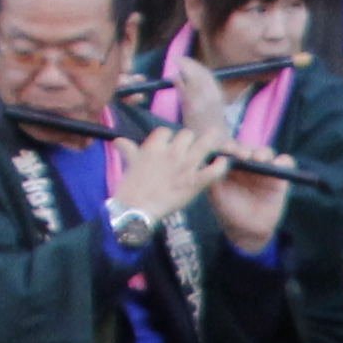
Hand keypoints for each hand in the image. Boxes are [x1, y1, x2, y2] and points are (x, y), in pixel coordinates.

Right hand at [115, 57, 235, 230]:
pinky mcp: (195, 183)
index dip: (170, 137)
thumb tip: (119, 141)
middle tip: (194, 148)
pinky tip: (223, 163)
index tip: (172, 144)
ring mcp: (185, 167)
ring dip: (211, 143)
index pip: (166, 131)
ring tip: (218, 144)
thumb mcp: (128, 165)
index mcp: (154, 147)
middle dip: (191, 140)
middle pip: (187, 134)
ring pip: (204, 144)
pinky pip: (214, 170)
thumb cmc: (129, 189)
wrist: (134, 210)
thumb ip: (128, 150)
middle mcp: (171, 153)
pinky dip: (221, 166)